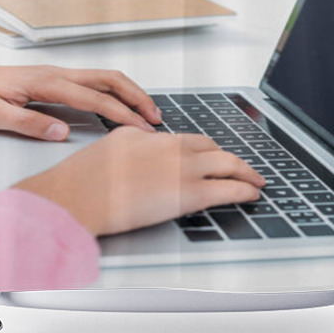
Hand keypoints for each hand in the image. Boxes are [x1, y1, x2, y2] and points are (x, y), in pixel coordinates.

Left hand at [0, 54, 160, 140]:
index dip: (122, 114)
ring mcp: (56, 73)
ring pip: (103, 77)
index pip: (94, 98)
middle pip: (108, 79)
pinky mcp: (52, 79)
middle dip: (137, 96)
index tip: (141, 129)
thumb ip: (27, 123)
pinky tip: (119, 104)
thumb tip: (62, 132)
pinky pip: (92, 81)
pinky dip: (114, 91)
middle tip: (156, 118)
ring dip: (128, 92)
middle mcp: (55, 73)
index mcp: (45, 82)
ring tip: (146, 112)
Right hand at [14, 127, 265, 236]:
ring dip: (245, 172)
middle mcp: (173, 148)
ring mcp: (183, 169)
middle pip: (214, 149)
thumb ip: (136, 144)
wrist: (78, 195)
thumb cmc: (84, 177)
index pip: (192, 140)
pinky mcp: (188, 194)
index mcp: (154, 137)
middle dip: (233, 159)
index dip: (209, 150)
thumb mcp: (113, 145)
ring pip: (227, 164)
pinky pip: (227, 189)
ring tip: (256, 180)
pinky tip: (252, 194)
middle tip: (244, 168)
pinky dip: (244, 190)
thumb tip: (144, 151)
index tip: (216, 156)